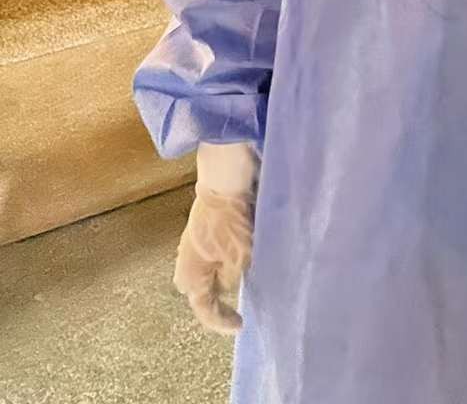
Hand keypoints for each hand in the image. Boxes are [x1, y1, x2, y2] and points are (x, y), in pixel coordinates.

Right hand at [174, 143, 256, 334]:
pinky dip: (224, 263)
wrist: (225, 179)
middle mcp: (186, 261)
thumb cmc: (231, 221)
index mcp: (191, 273)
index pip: (204, 308)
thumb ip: (232, 279)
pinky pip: (211, 257)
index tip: (240, 325)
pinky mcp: (203, 230)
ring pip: (206, 273)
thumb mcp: (239, 258)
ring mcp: (193, 244)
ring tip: (240, 284)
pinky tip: (238, 260)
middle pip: (199, 292)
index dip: (221, 322)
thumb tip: (230, 283)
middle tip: (234, 307)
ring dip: (221, 280)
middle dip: (215, 301)